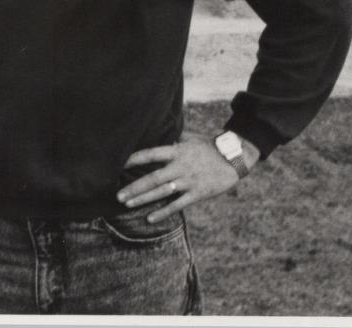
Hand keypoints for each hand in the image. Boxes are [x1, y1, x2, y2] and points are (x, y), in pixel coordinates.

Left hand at [118, 133, 258, 222]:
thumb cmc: (208, 147)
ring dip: (143, 199)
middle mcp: (180, 166)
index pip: (151, 154)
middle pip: (153, 178)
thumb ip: (173, 139)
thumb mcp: (190, 138)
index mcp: (177, 151)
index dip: (135, 159)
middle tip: (118, 195)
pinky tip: (150, 218)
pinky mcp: (197, 194)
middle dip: (134, 187)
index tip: (119, 163)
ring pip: (162, 192)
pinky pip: (177, 204)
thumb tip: (158, 133)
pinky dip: (163, 212)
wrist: (233, 159)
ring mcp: (188, 181)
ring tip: (127, 204)